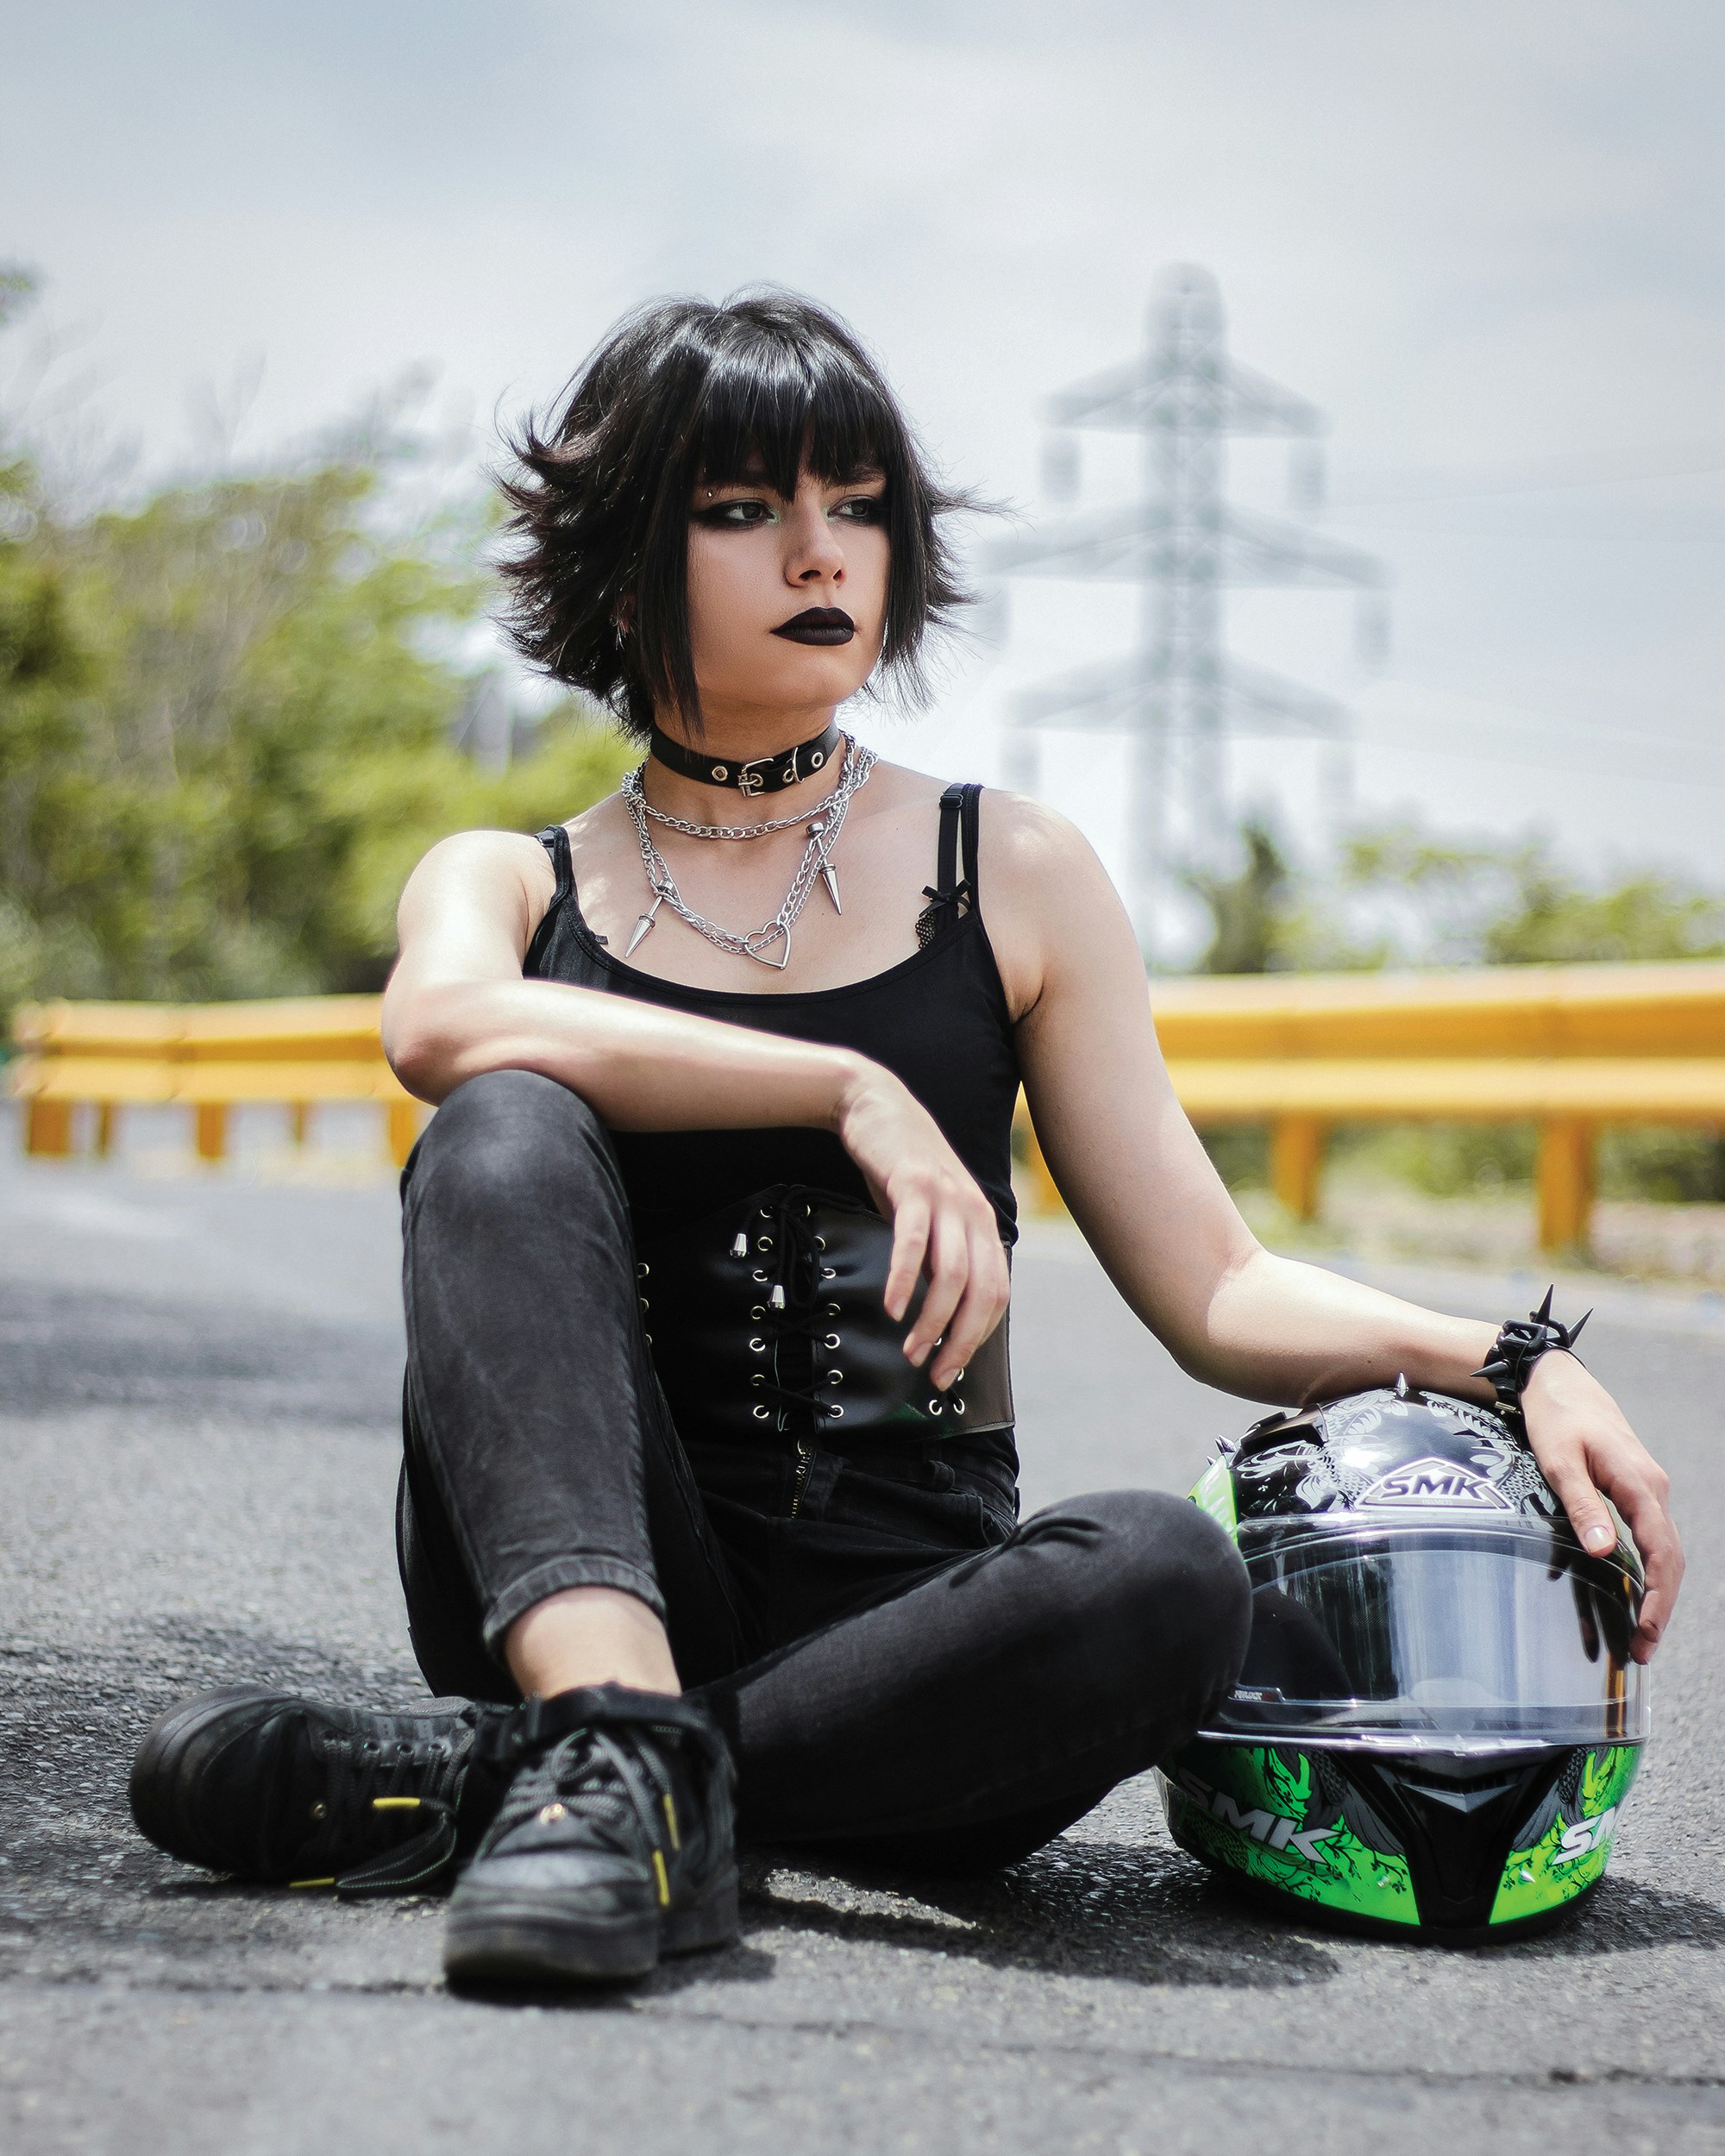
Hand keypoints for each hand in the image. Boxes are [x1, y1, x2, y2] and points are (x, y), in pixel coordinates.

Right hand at [832, 1060, 1009, 1388]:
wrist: (877, 1106)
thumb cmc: (901, 1168)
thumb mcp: (931, 1215)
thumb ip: (938, 1257)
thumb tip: (937, 1312)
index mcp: (983, 1224)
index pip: (996, 1294)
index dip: (976, 1337)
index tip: (952, 1367)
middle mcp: (974, 1213)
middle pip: (982, 1292)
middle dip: (960, 1340)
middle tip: (935, 1372)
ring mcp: (947, 1198)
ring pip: (952, 1274)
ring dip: (933, 1320)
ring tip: (912, 1348)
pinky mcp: (914, 1185)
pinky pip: (914, 1242)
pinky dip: (905, 1279)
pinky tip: (894, 1306)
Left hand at [1520, 1351, 1682, 1662]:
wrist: (1555, 1381)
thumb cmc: (1554, 1419)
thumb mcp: (1558, 1460)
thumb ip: (1581, 1505)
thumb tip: (1605, 1552)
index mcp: (1640, 1484)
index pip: (1662, 1552)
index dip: (1659, 1597)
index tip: (1647, 1632)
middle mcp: (1653, 1489)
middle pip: (1670, 1558)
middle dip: (1660, 1607)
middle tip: (1643, 1650)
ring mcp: (1646, 1489)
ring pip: (1662, 1549)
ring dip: (1655, 1592)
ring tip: (1638, 1634)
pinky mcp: (1633, 1489)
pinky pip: (1648, 1536)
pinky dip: (1646, 1570)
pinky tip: (1630, 1593)